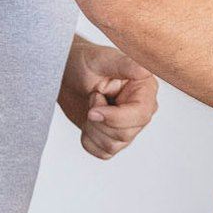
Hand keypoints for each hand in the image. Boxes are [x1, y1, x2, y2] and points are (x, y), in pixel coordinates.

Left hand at [58, 37, 158, 159]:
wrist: (67, 76)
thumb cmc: (85, 63)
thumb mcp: (103, 59)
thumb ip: (126, 64)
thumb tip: (145, 69)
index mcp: (145, 91)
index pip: (140, 116)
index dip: (115, 118)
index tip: (93, 110)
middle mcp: (141, 111)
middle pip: (126, 134)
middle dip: (99, 121)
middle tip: (91, 98)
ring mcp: (128, 127)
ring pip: (113, 145)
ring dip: (92, 129)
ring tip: (90, 107)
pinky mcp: (114, 138)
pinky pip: (103, 152)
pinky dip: (89, 140)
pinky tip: (87, 121)